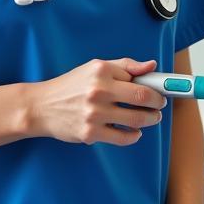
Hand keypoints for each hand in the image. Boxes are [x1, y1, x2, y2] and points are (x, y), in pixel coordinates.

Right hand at [29, 58, 166, 145]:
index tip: (162, 92)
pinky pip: (122, 138)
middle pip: (143, 99)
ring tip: (150, 118)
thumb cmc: (71, 86)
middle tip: (158, 107)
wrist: (41, 106)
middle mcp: (98, 92)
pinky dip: (133, 136)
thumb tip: (152, 65)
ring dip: (149, 120)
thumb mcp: (95, 68)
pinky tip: (134, 132)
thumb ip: (125, 66)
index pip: (139, 80)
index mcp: (101, 72)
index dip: (157, 88)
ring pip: (136, 120)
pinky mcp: (90, 133)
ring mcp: (94, 114)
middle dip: (157, 105)